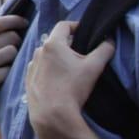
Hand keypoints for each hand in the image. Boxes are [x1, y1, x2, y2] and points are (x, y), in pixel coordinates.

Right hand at [0, 15, 26, 129]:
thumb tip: (11, 30)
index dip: (14, 20)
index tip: (24, 22)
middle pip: (10, 37)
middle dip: (17, 43)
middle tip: (13, 54)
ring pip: (12, 52)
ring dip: (14, 60)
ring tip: (5, 68)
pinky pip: (8, 71)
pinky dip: (9, 75)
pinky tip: (1, 80)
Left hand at [26, 20, 113, 138]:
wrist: (51, 114)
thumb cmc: (73, 87)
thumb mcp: (94, 67)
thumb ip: (104, 49)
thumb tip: (109, 40)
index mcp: (52, 44)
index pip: (63, 25)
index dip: (76, 26)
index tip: (86, 32)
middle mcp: (37, 52)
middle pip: (55, 41)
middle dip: (69, 44)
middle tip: (83, 53)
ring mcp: (31, 66)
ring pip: (47, 55)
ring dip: (59, 57)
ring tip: (72, 68)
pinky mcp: (28, 80)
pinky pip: (41, 69)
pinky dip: (50, 69)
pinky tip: (60, 80)